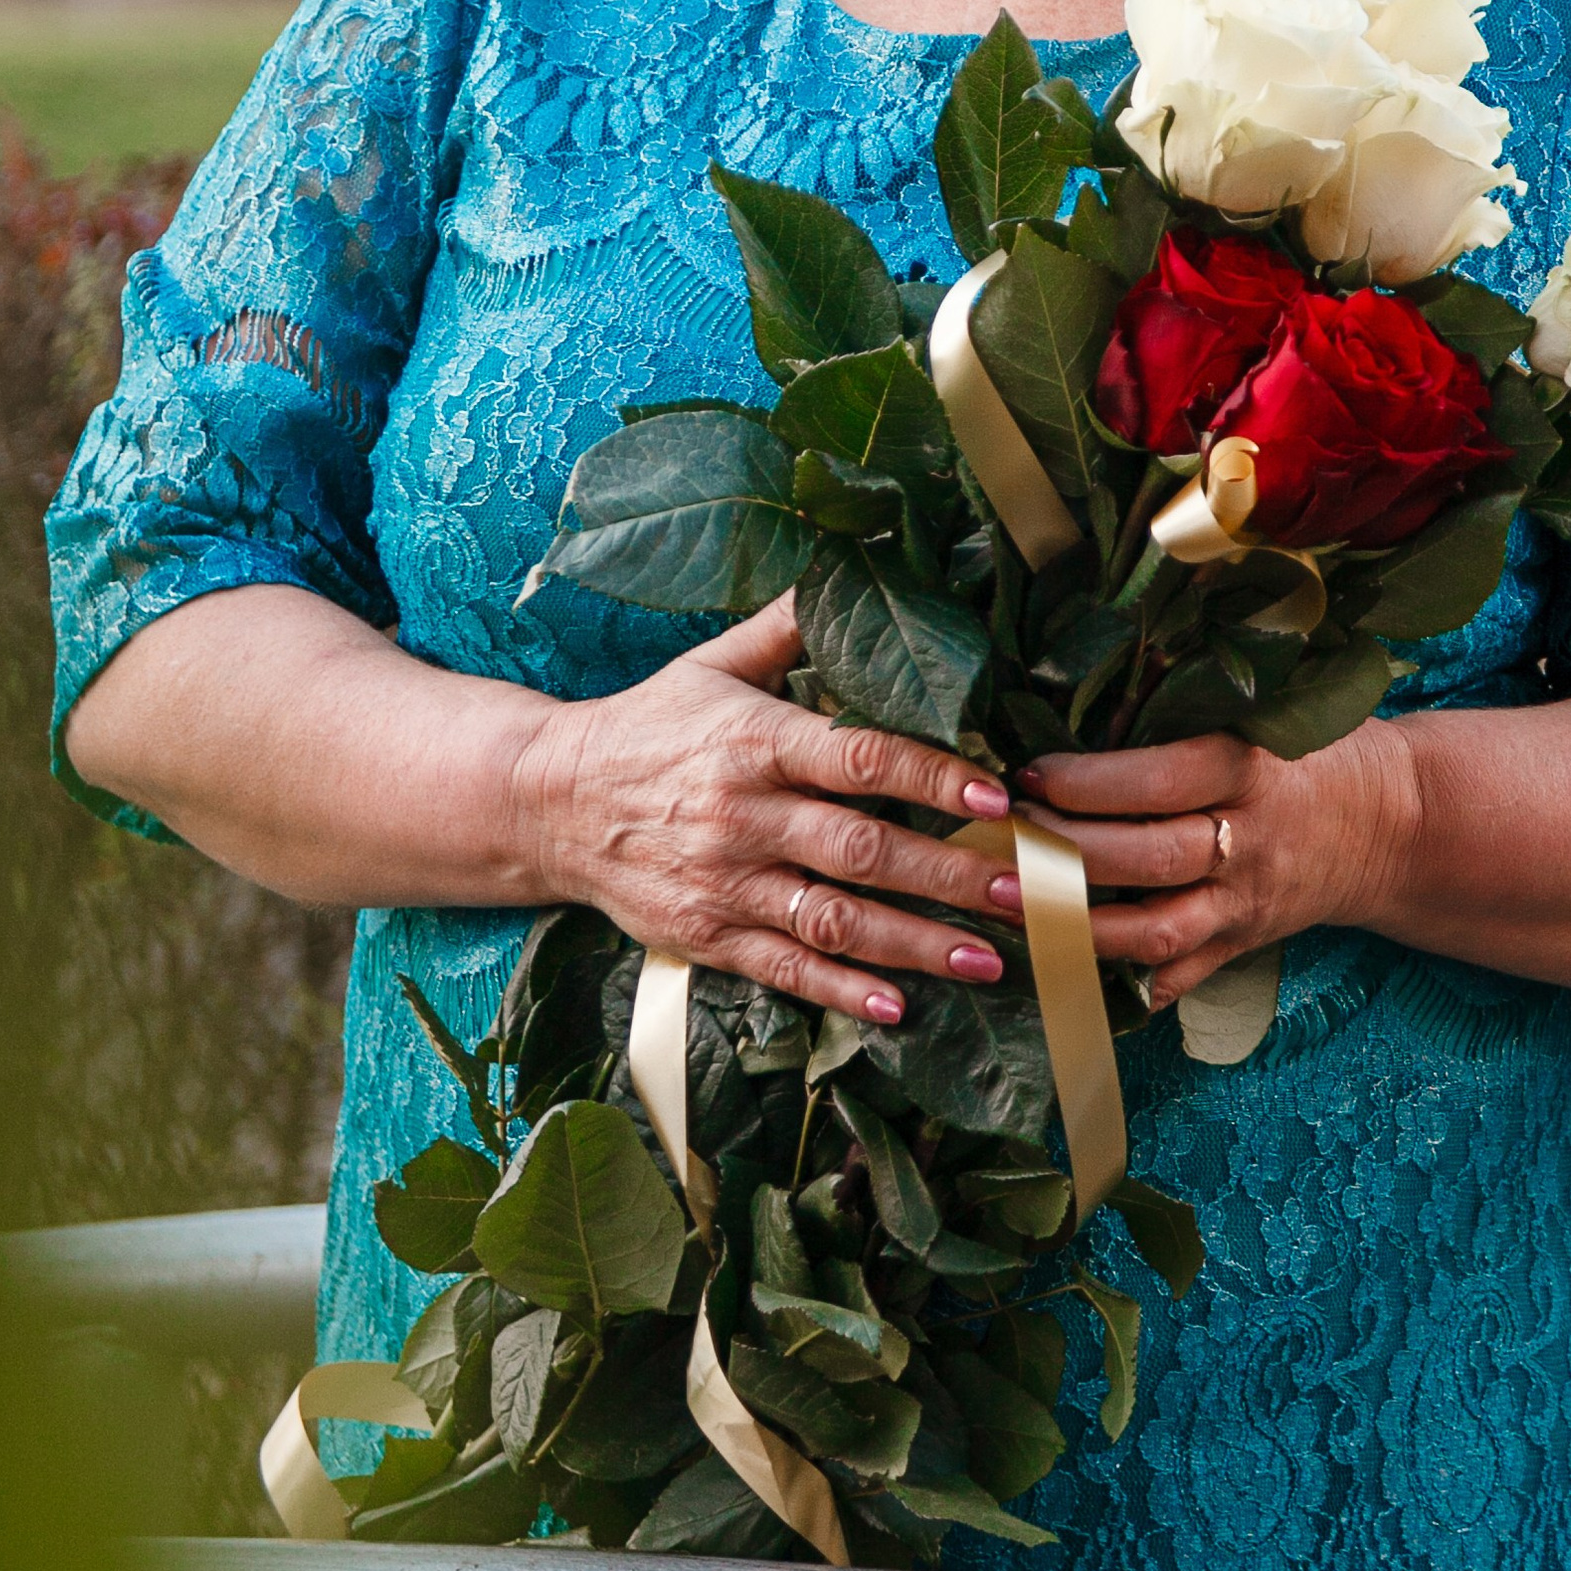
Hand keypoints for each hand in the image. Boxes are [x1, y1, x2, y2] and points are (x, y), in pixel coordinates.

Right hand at [512, 596, 1018, 1026]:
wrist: (548, 800)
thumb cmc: (650, 725)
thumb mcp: (715, 663)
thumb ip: (791, 623)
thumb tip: (855, 561)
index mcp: (754, 741)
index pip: (858, 758)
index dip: (931, 776)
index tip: (997, 795)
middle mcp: (742, 815)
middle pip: (860, 849)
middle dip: (949, 873)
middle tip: (1023, 889)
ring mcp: (723, 883)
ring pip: (832, 920)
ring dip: (914, 945)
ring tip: (988, 960)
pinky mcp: (705, 936)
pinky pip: (784, 971)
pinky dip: (840, 993)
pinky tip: (898, 1009)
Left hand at [993, 717, 1424, 1006]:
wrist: (1396, 824)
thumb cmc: (1313, 748)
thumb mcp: (1268, 711)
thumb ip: (1192, 703)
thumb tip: (1094, 674)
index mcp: (1253, 770)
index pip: (1161, 781)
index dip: (1089, 782)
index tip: (1027, 773)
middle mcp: (1251, 842)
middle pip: (1149, 857)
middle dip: (1064, 853)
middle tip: (999, 838)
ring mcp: (1246, 902)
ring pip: (1156, 930)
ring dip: (1075, 926)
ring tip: (1007, 906)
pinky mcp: (1243, 942)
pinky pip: (1180, 975)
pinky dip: (1124, 983)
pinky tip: (1061, 973)